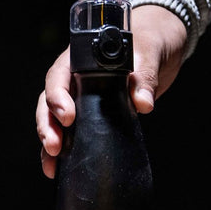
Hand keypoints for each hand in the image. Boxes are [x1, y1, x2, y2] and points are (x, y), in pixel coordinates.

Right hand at [35, 5, 186, 178]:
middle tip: (54, 147)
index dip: (58, 97)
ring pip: (55, 120)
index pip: (59, 77)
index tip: (68, 117)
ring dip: (51, 142)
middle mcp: (75, 79)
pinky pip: (72, 132)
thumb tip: (143, 104)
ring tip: (52, 166)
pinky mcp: (92, 114)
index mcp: (81, 58)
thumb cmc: (150, 41)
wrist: (161, 48)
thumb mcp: (149, 54)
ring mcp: (82, 98)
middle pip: (49, 103)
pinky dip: (64, 151)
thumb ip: (145, 77)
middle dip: (48, 126)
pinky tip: (59, 169)